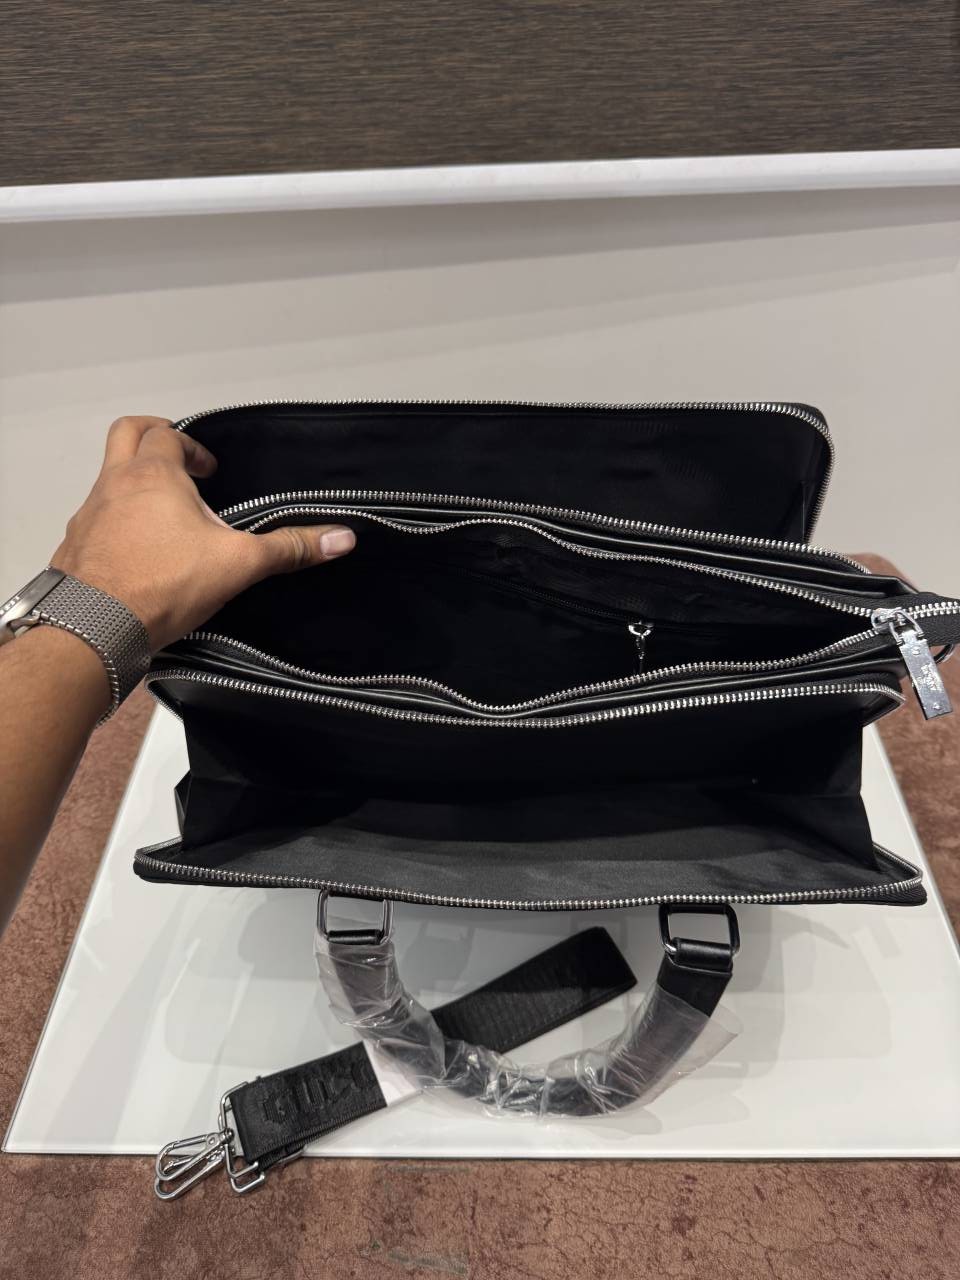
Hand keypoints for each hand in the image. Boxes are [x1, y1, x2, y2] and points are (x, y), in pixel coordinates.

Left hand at [52, 416, 355, 649]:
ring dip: (135, 485)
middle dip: (154, 439)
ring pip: (108, 478)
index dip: (193, 446)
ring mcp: (89, 514)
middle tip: (181, 465)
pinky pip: (96, 520)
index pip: (167, 434)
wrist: (94, 627)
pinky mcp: (75, 547)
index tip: (212, 472)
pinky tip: (139, 555)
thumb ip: (288, 548)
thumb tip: (342, 538)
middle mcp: (114, 484)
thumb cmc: (165, 583)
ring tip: (166, 518)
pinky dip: (116, 523)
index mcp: (152, 474)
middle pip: (125, 435)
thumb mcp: (238, 564)